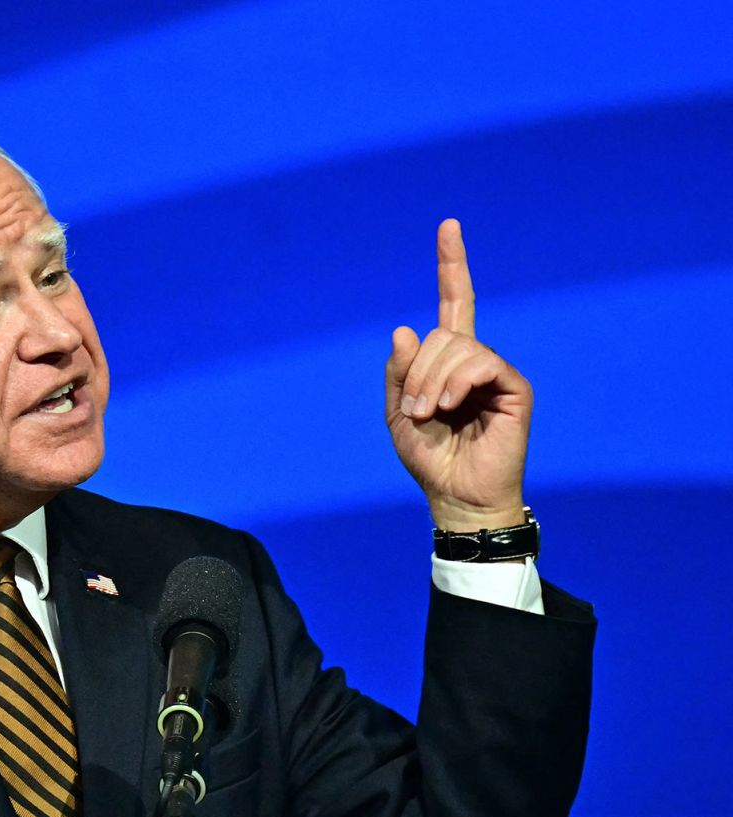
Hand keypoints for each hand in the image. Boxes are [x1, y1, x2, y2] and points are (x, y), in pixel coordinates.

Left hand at [385, 219, 531, 531]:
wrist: (455, 494)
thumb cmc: (428, 457)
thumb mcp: (398, 412)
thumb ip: (399, 371)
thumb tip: (407, 328)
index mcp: (447, 360)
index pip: (453, 301)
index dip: (452, 264)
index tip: (448, 225)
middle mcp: (475, 359)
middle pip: (442, 332)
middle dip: (418, 369)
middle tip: (414, 409)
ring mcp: (496, 371)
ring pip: (459, 346)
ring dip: (432, 380)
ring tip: (429, 414)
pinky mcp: (515, 388)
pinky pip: (483, 363)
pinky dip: (457, 382)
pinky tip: (448, 406)